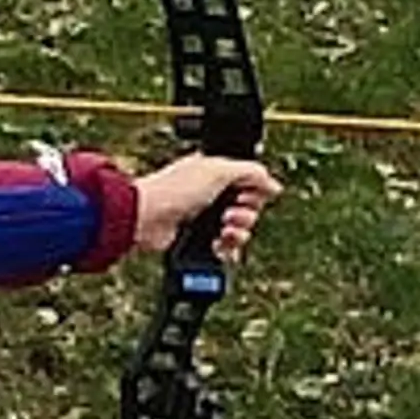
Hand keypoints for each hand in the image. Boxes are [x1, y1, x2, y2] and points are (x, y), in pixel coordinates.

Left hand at [131, 153, 280, 259]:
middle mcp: (211, 195)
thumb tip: (274, 185)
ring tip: (223, 230)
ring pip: (239, 230)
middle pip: (249, 209)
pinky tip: (220, 246)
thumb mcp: (218, 170)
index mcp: (215, 173)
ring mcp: (204, 218)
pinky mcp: (198, 240)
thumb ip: (251, 172)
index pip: (251, 185)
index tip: (248, 196)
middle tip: (228, 214)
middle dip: (246, 214)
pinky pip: (225, 247)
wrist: (145, 218)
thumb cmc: (173, 189)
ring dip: (237, 232)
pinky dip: (227, 248)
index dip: (255, 193)